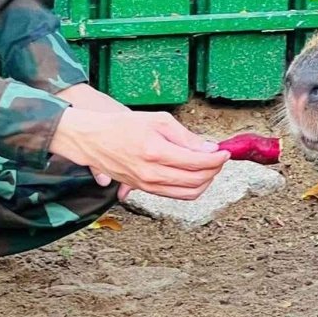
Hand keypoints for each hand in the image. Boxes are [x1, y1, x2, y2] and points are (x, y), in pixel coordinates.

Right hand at [49, 88, 228, 200]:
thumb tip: (208, 148)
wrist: (92, 140)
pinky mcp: (144, 190)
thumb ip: (185, 136)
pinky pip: (175, 196)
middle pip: (197, 180)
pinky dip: (190, 188)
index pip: (197, 162)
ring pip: (188, 193)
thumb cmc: (122, 126)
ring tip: (209, 167)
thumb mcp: (157, 120)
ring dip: (205, 182)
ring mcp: (147, 185)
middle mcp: (152, 173)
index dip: (216, 158)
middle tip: (219, 158)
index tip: (224, 151)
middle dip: (214, 170)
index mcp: (156, 152)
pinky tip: (194, 175)